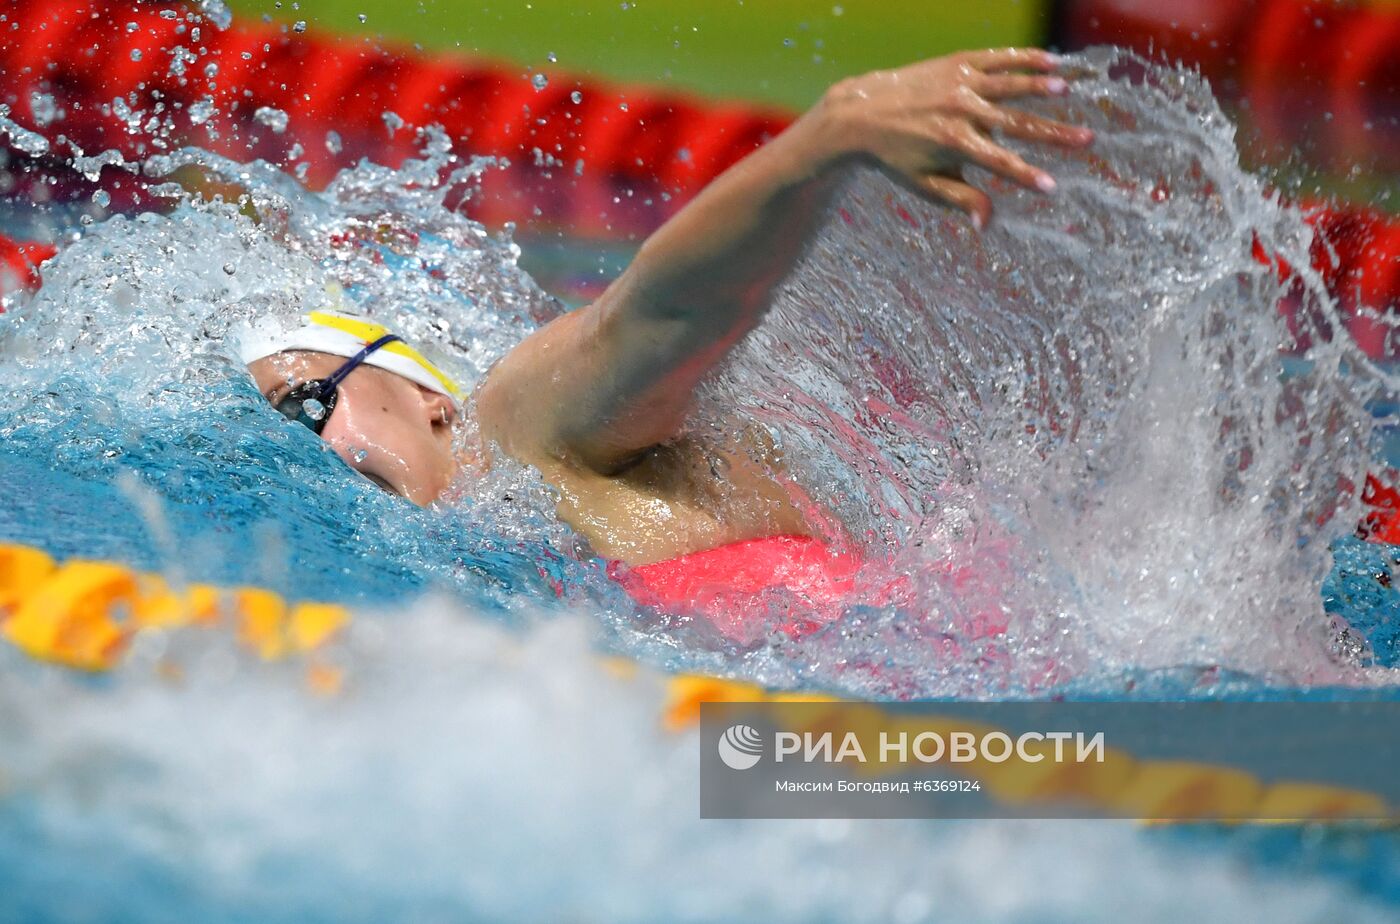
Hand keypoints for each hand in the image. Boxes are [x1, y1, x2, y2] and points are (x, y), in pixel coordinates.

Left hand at [811, 48, 1093, 227]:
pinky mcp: (958, 63)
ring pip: (1010, 84)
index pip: (999, 162)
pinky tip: (1051, 61)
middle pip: (1016, 123)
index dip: (1026, 176)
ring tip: (1070, 89)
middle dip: (1054, 133)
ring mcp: (960, 82)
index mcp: (954, 142)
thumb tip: (988, 224)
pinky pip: (997, 59)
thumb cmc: (896, 155)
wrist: (862, 112)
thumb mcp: (925, 183)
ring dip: (1041, 86)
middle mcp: (960, 110)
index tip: (1052, 187)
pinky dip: (1024, 59)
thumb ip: (960, 198)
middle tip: (1087, 139)